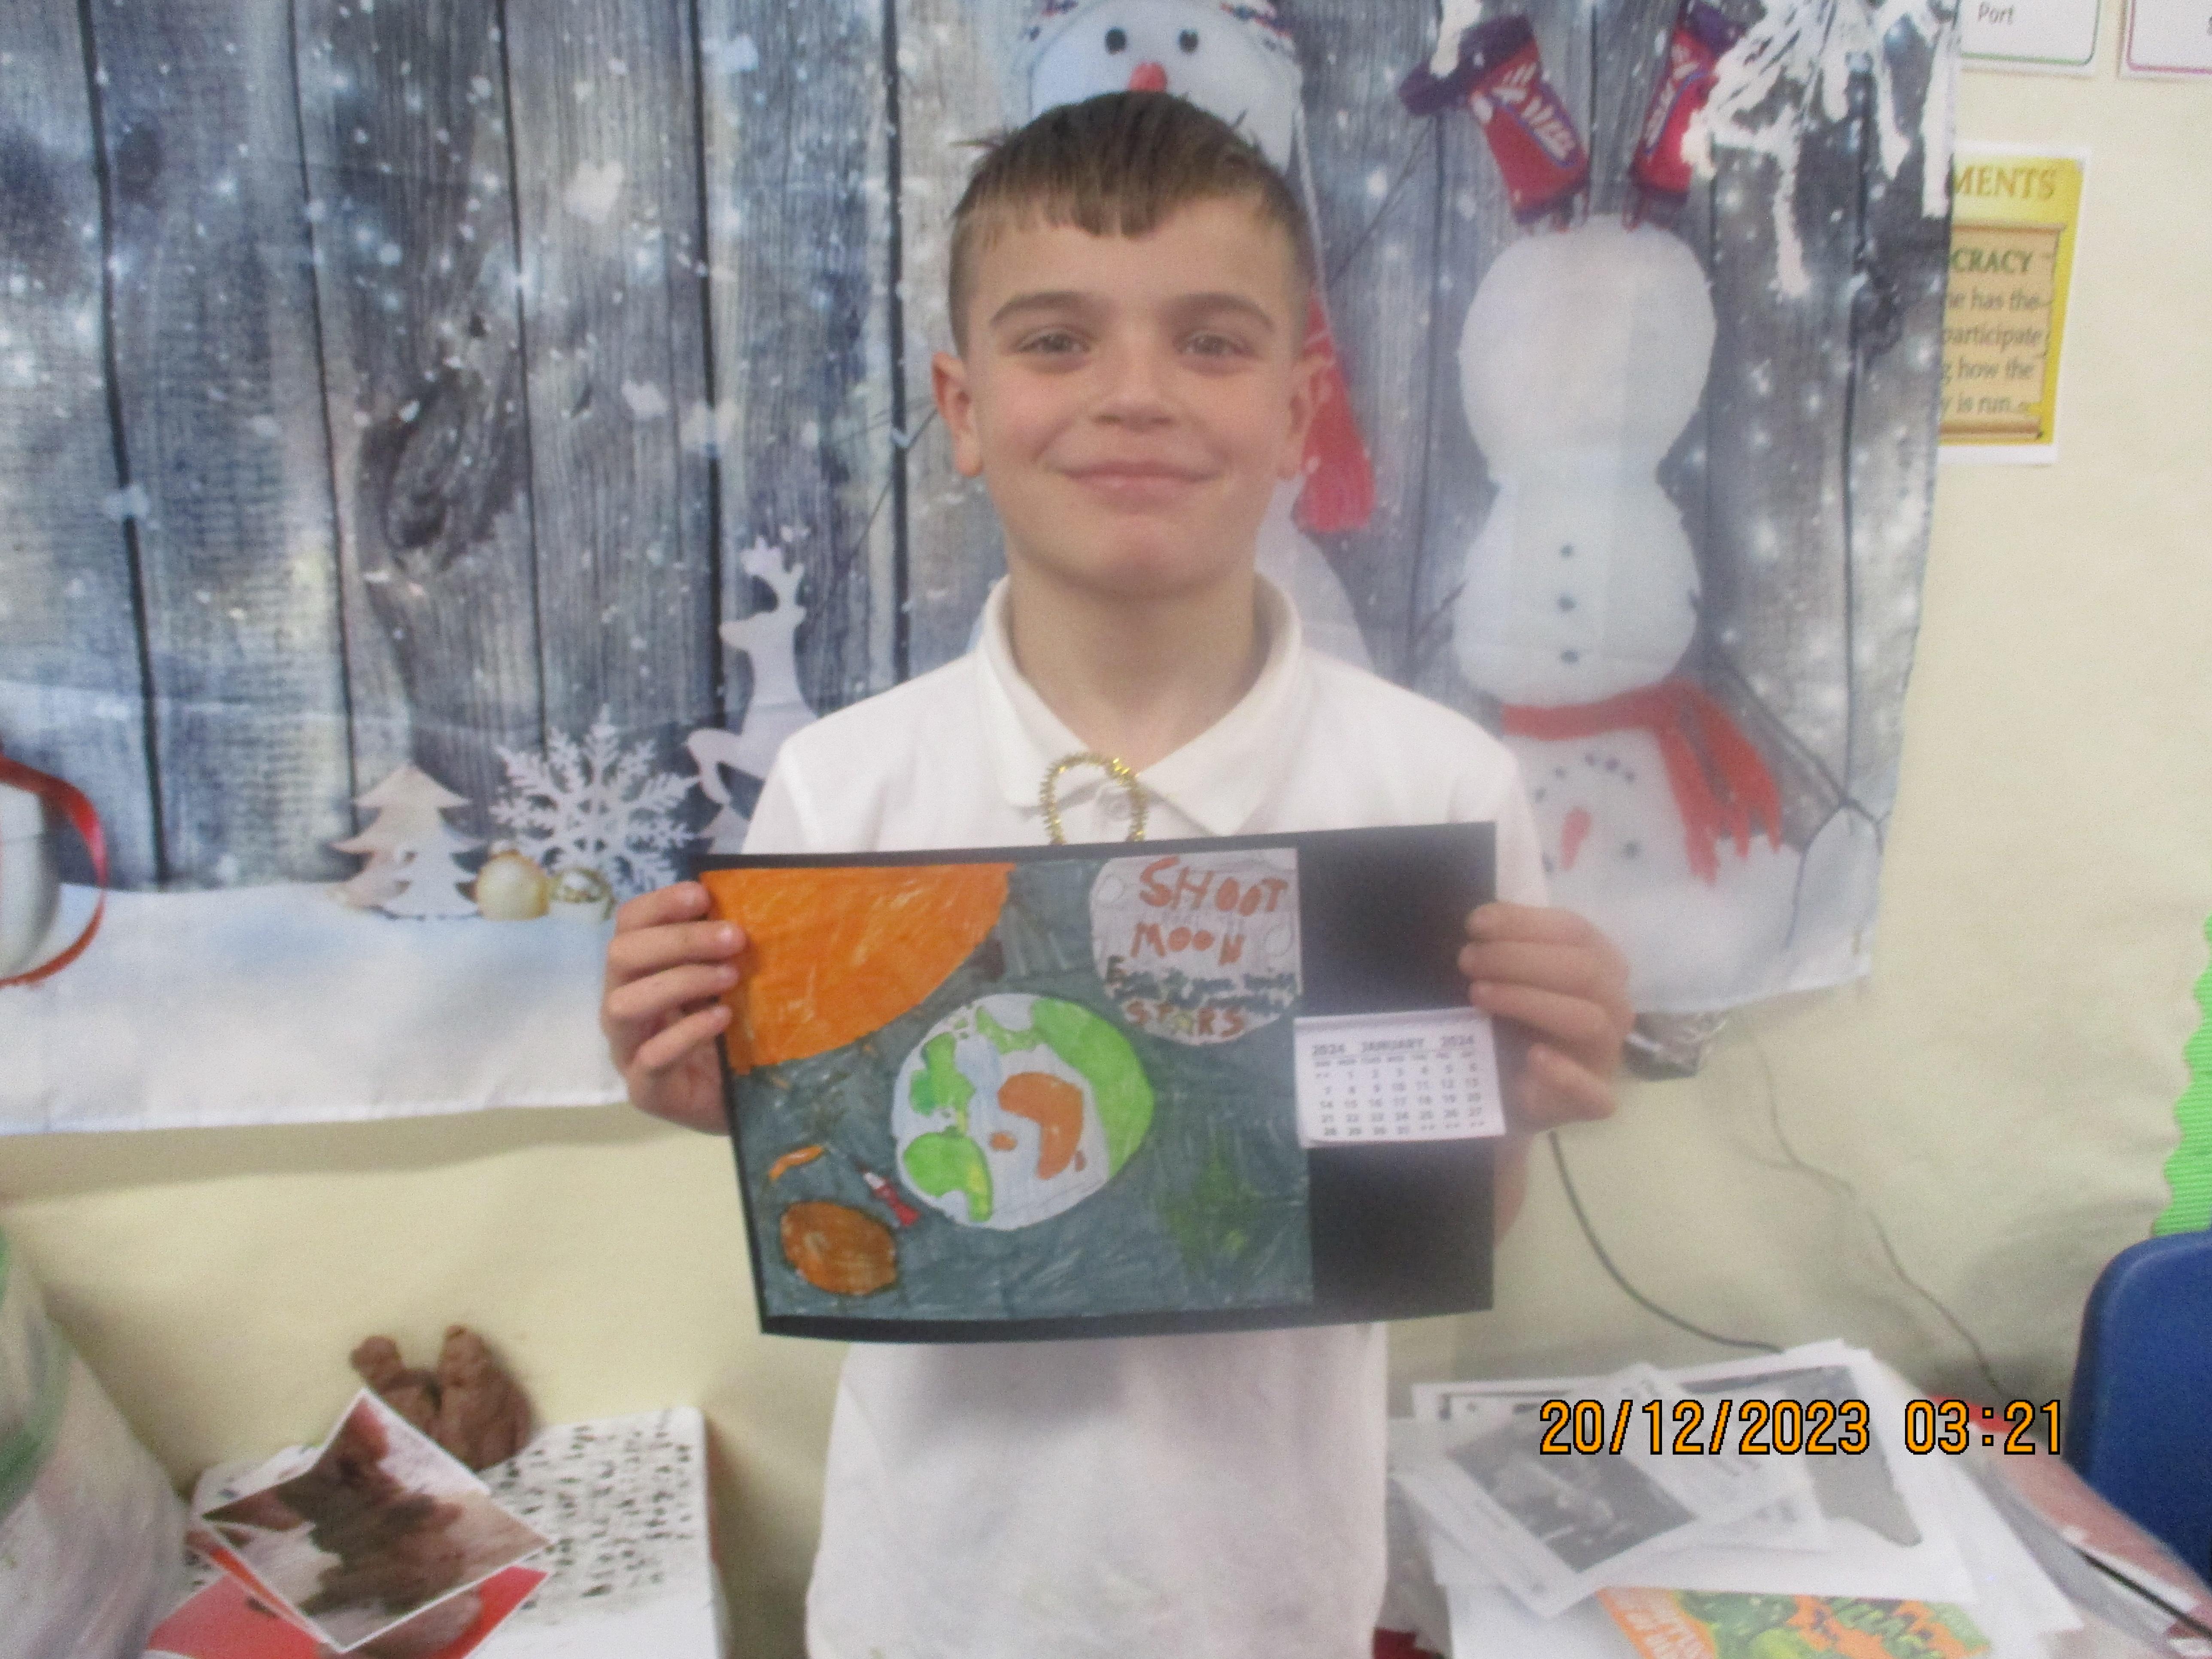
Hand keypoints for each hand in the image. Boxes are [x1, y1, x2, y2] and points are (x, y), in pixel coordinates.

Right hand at [601, 882, 744, 1133]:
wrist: (749, 1103)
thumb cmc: (735, 1033)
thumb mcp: (730, 983)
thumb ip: (724, 950)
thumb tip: (746, 902)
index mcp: (639, 973)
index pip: (628, 925)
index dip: (659, 904)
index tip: (703, 894)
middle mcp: (623, 1007)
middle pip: (621, 956)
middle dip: (677, 940)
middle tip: (733, 938)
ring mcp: (628, 1051)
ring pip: (623, 1004)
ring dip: (679, 981)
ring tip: (729, 976)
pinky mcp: (645, 1090)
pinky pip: (650, 1058)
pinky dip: (686, 1033)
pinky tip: (722, 1018)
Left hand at [1458, 902, 1631, 1134]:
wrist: (1507, 1087)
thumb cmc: (1512, 1020)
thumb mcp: (1508, 977)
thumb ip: (1505, 947)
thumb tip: (1480, 922)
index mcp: (1600, 964)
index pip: (1574, 931)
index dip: (1525, 923)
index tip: (1475, 923)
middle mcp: (1613, 1004)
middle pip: (1584, 970)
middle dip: (1519, 959)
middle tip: (1467, 960)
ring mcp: (1607, 1054)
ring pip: (1588, 1019)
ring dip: (1530, 1001)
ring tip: (1479, 994)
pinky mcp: (1594, 1101)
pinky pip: (1595, 1092)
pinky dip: (1566, 1073)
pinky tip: (1534, 1057)